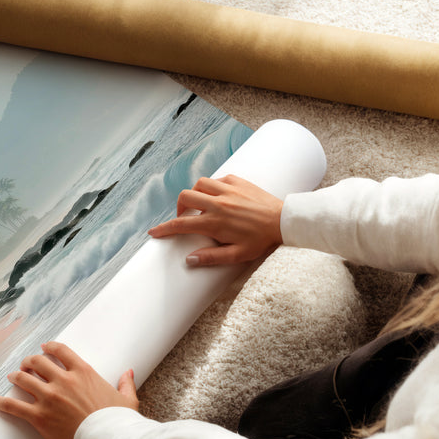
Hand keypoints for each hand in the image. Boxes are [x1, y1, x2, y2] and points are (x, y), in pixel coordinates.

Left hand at [0, 341, 137, 438]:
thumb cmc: (119, 421)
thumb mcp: (126, 399)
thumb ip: (125, 383)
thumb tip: (129, 372)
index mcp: (83, 372)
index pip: (60, 351)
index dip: (49, 348)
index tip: (44, 348)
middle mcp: (63, 380)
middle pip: (37, 362)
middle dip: (29, 362)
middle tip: (25, 365)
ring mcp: (49, 397)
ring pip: (23, 379)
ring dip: (15, 377)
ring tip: (12, 377)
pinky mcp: (39, 416)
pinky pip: (13, 406)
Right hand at [148, 174, 282, 266]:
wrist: (284, 221)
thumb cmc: (261, 240)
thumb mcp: (237, 255)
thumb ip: (212, 257)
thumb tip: (189, 259)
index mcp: (215, 222)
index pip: (181, 224)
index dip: (164, 229)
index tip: (154, 232)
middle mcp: (218, 203)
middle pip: (185, 197)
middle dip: (179, 208)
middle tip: (185, 218)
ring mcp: (228, 190)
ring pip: (199, 184)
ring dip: (195, 194)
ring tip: (201, 205)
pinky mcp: (238, 181)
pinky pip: (217, 179)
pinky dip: (212, 186)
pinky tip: (219, 196)